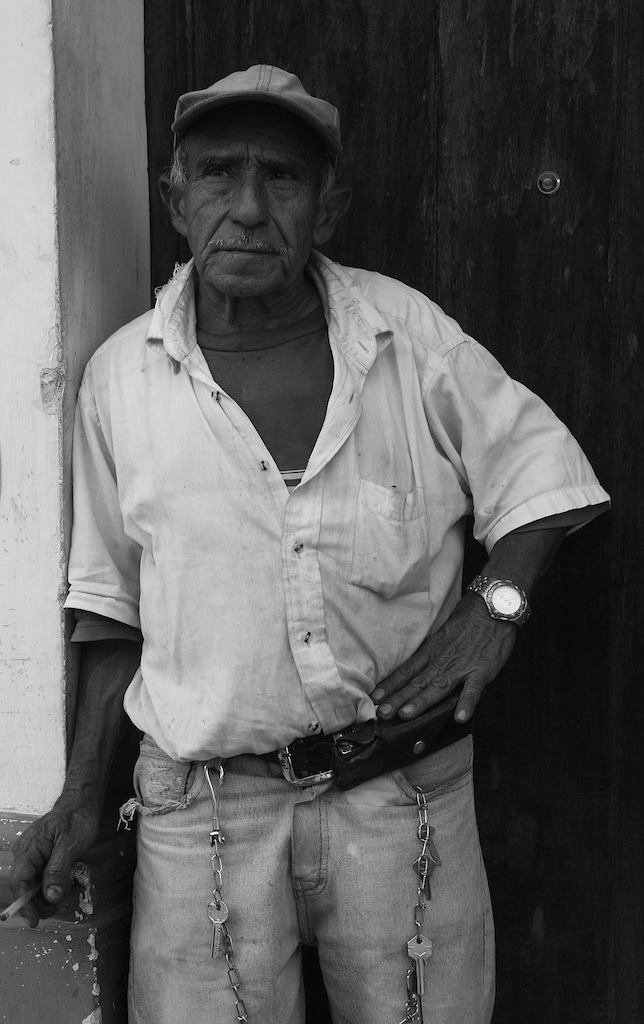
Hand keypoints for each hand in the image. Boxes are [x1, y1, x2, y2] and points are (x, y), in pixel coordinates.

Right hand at [9, 791, 100, 926]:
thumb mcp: (70, 844)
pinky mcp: (43, 858)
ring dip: (52, 892)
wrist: (83, 802)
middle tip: (65, 902)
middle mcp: (26, 854)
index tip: (35, 920)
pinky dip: (55, 883)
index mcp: (28, 849)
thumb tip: (50, 895)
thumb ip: (58, 870)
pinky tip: (69, 879)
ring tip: (71, 885)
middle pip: (27, 888)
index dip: (25, 904)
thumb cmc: (77, 817)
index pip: (19, 882)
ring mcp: (34, 856)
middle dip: (44, 900)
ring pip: (37, 885)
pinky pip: (44, 877)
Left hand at [371, 593, 517, 722]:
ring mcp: (462, 667)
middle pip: (417, 682)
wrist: (492, 607)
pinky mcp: (482, 671)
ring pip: (438, 687)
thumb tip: (414, 670)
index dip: (390, 685)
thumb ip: (430, 654)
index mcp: (432, 651)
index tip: (374, 698)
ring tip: (407, 715)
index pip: (407, 670)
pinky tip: (460, 717)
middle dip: (398, 699)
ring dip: (422, 702)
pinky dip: (467, 702)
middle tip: (382, 714)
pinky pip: (474, 689)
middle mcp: (442, 660)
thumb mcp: (442, 635)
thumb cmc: (467, 621)